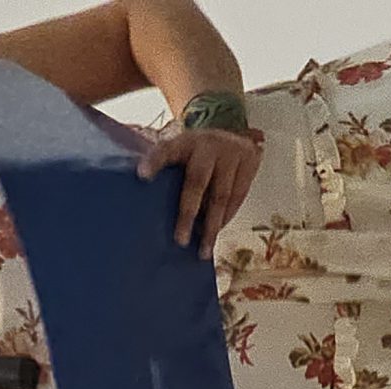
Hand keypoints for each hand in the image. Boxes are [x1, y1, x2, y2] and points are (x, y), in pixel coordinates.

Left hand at [139, 125, 262, 257]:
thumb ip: (172, 172)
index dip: (154, 161)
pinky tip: (217, 232)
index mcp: (184, 141)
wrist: (236, 137)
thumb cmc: (201, 155)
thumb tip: (154, 208)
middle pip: (197, 181)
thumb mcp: (184, 153)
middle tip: (181, 240)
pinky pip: (237, 198)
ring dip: (211, 227)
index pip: (166, 150)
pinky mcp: (248, 163)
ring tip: (203, 250)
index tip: (141, 175)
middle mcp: (207, 145)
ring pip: (220, 195)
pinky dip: (226, 218)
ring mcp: (229, 153)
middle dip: (188, 213)